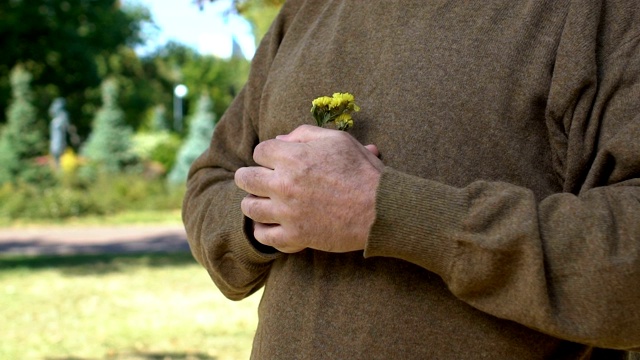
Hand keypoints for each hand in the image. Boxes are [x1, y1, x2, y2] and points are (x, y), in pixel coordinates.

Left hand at [234, 125, 382, 252]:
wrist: (381, 209)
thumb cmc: (362, 171)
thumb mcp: (338, 140)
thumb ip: (305, 134)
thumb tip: (280, 140)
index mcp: (293, 157)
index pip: (259, 151)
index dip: (267, 154)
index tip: (275, 160)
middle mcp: (284, 184)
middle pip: (246, 178)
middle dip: (250, 176)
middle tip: (258, 180)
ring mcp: (287, 212)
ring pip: (249, 207)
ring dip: (254, 202)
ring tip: (262, 202)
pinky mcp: (295, 236)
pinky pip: (263, 236)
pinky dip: (263, 231)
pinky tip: (270, 225)